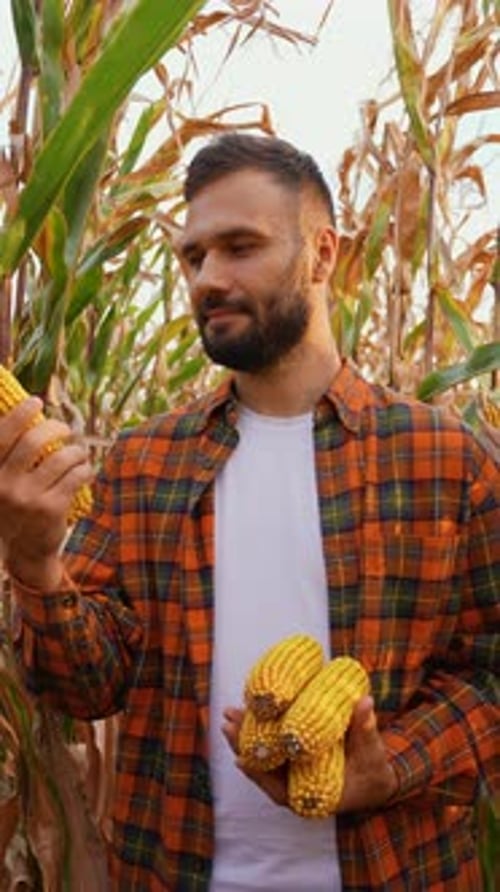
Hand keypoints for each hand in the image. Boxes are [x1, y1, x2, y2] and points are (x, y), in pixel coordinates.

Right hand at [0, 398, 92, 586]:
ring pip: (61, 457)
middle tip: (65, 429)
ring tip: (79, 453)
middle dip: (55, 428)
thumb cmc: (15, 508)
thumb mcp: (2, 483)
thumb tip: (28, 413)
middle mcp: (4, 485)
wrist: (25, 552)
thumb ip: (9, 456)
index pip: (2, 435)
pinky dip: (85, 468)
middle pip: (34, 441)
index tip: (37, 401)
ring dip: (76, 450)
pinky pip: (76, 476)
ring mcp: (27, 498)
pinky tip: (85, 471)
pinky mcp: (50, 508)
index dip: (20, 414)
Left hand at [222, 696, 397, 813]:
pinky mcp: (294, 757)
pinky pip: (272, 746)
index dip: (260, 776)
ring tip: (229, 715)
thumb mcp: (373, 754)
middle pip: (265, 769)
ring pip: (264, 756)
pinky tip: (247, 713)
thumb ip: (365, 731)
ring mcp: (293, 771)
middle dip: (244, 747)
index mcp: (313, 795)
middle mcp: (297, 785)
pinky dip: (259, 730)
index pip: (280, 790)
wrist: (376, 777)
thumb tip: (364, 703)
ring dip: (246, 735)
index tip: (242, 761)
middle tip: (228, 724)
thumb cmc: (374, 771)